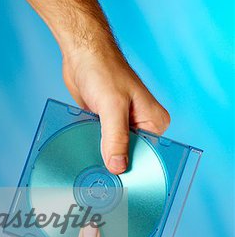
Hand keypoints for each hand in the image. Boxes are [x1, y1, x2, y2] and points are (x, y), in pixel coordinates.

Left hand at [63, 42, 169, 173]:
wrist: (82, 55)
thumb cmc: (103, 70)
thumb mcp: (112, 107)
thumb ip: (116, 138)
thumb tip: (118, 167)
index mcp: (154, 121)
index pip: (147, 155)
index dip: (132, 167)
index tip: (116, 181)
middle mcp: (142, 124)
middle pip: (130, 155)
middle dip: (115, 163)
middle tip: (99, 175)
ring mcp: (124, 125)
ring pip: (114, 151)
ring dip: (102, 156)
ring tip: (90, 164)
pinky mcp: (107, 125)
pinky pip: (102, 143)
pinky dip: (94, 148)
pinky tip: (85, 152)